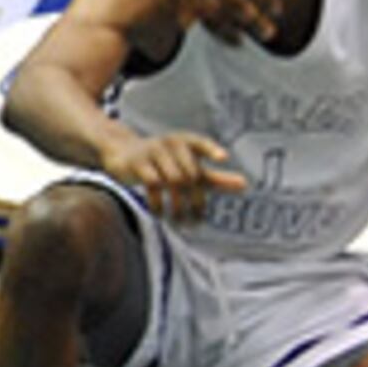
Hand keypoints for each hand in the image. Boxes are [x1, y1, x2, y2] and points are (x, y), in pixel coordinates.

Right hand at [98, 127, 244, 220]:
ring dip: (178, 207)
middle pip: (190, 174)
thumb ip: (216, 177)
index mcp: (185, 142)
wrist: (122, 152)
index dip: (211, 149)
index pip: (200, 143)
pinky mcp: (136, 163)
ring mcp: (152, 152)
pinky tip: (160, 215)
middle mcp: (170, 144)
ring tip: (180, 224)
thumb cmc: (164, 162)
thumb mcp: (190, 168)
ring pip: (173, 180)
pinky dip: (158, 203)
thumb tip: (245, 185)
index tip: (223, 158)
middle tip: (196, 222)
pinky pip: (152, 184)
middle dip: (195, 201)